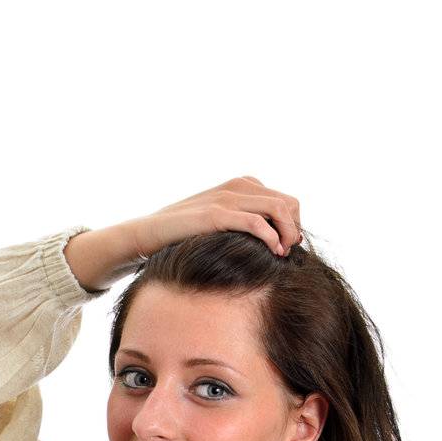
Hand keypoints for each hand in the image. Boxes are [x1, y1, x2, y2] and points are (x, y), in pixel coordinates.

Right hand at [64, 176, 302, 290]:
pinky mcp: (216, 214)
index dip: (294, 223)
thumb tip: (271, 244)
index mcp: (241, 186)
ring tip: (284, 254)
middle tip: (290, 252)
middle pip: (288, 202)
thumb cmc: (182, 237)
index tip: (289, 247)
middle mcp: (237, 186)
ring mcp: (227, 198)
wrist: (147, 236)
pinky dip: (271, 237)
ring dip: (288, 232)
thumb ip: (241, 224)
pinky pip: (256, 222)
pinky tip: (274, 253)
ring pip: (278, 208)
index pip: (285, 199)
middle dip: (294, 228)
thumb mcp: (217, 226)